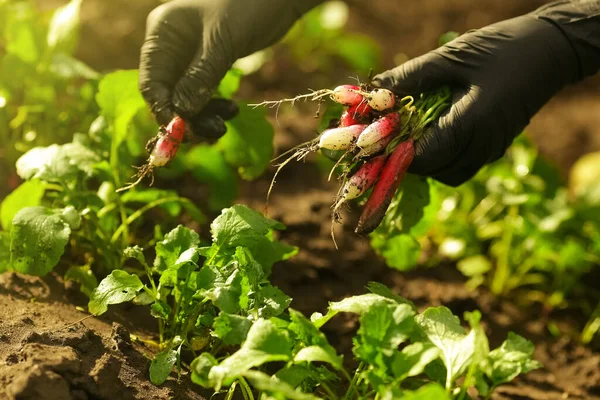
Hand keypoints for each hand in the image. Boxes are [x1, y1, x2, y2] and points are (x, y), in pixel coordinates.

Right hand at [139, 0, 321, 137]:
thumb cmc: (247, 8)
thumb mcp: (221, 44)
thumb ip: (200, 78)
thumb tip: (181, 113)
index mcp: (163, 32)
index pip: (151, 80)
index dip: (162, 109)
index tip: (178, 132)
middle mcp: (171, 46)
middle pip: (167, 93)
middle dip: (186, 117)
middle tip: (209, 134)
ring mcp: (189, 56)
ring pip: (186, 98)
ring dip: (203, 116)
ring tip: (223, 127)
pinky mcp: (208, 65)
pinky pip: (203, 94)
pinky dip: (214, 107)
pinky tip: (231, 112)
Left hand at [373, 2, 599, 185]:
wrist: (554, 49)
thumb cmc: (504, 47)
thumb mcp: (453, 57)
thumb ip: (411, 76)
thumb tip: (374, 91)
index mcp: (472, 125)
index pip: (422, 157)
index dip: (392, 152)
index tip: (372, 140)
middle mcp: (482, 146)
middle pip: (431, 170)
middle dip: (404, 157)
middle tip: (387, 135)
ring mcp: (491, 149)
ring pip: (446, 172)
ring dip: (424, 160)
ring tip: (409, 133)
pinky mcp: (496, 146)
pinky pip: (461, 164)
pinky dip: (442, 156)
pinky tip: (433, 131)